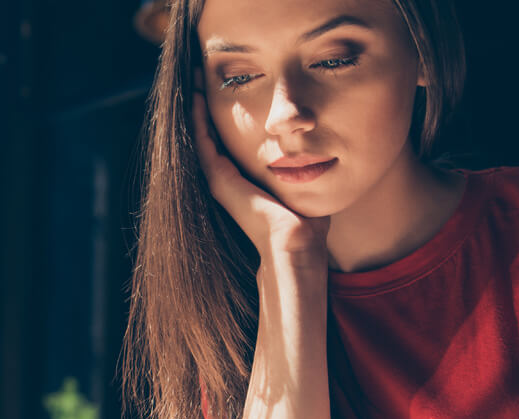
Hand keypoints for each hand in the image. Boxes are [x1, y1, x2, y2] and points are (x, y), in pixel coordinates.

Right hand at [190, 74, 328, 258]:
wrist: (296, 240)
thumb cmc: (307, 219)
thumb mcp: (304, 181)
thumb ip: (305, 165)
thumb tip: (321, 150)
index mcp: (246, 179)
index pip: (229, 141)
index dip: (226, 116)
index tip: (226, 89)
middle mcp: (229, 179)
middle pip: (212, 136)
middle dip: (209, 107)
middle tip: (204, 77)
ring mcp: (221, 180)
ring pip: (202, 136)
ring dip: (198, 108)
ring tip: (196, 80)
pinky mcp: (219, 179)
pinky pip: (203, 142)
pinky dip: (198, 119)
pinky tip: (198, 97)